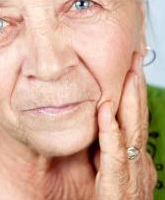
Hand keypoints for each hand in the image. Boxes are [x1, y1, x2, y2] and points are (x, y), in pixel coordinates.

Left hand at [94, 52, 156, 198]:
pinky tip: (105, 110)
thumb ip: (106, 150)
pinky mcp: (117, 182)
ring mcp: (132, 171)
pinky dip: (110, 129)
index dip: (134, 93)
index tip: (132, 68)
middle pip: (137, 117)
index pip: (136, 119)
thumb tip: (100, 125)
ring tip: (129, 74)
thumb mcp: (111, 171)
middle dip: (137, 87)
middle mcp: (140, 162)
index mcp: (137, 158)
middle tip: (135, 59)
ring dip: (129, 100)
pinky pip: (114, 152)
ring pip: (131, 129)